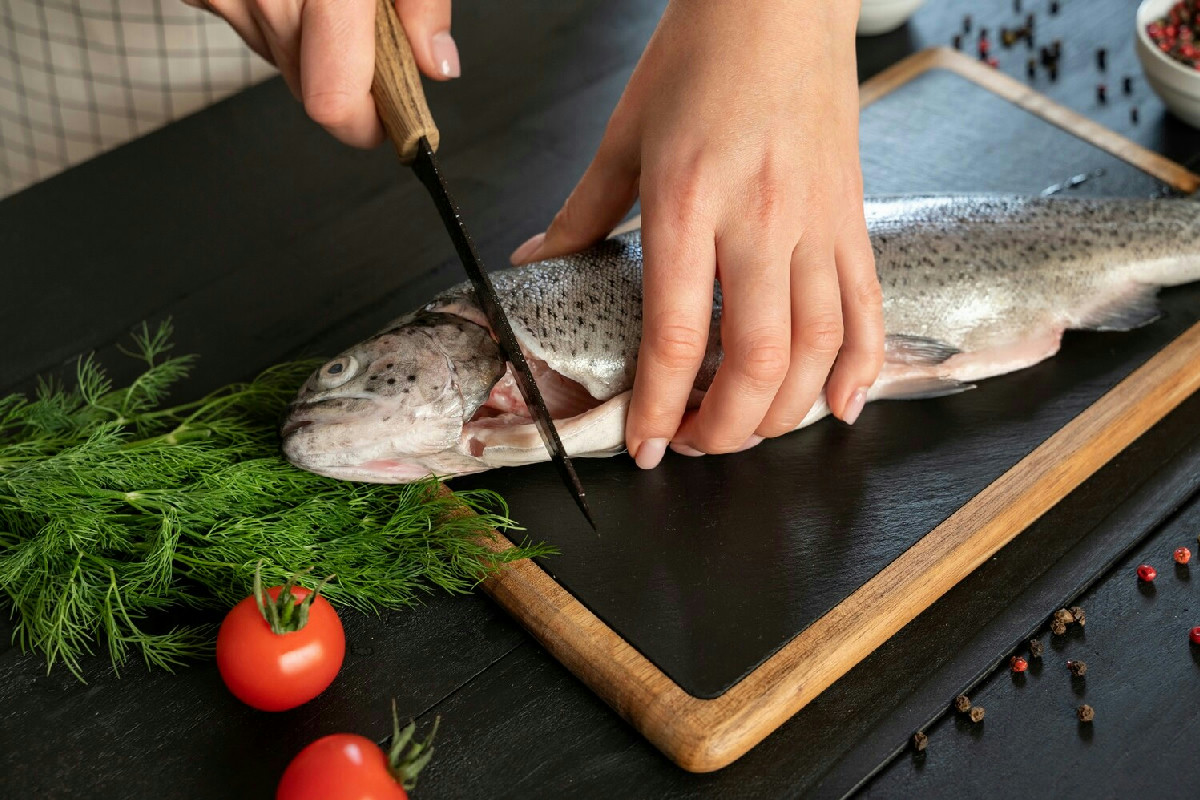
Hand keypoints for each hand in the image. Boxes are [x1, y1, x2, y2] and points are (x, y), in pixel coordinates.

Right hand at [187, 0, 459, 146]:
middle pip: (312, 90)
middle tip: (367, 25)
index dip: (369, 124)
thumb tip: (436, 66)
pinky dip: (274, 13)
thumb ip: (421, 3)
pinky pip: (248, 25)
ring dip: (310, 40)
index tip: (394, 123)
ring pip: (280, 60)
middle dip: (348, 73)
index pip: (335, 105)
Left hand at [511, 1, 883, 467]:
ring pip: (820, 348)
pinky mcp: (853, 217)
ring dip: (784, 411)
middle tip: (696, 445)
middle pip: (759, 360)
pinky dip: (862, 367)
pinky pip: (869, 307)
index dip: (661, 406)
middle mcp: (760, 220)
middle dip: (725, 426)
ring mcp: (818, 222)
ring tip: (749, 431)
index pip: (678, 334)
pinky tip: (842, 407)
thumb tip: (537, 263)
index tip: (647, 446)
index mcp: (687, 200)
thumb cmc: (698, 54)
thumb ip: (581, 213)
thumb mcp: (624, 133)